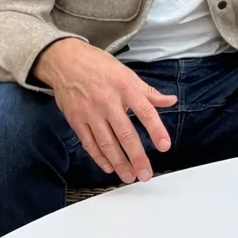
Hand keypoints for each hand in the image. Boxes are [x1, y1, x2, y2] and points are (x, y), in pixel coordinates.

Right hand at [34, 38, 176, 183]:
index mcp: (125, 87)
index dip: (156, 129)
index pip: (145, 111)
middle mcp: (108, 102)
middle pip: (125, 133)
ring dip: (119, 162)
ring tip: (129, 176)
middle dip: (137, 156)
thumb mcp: (128, 74)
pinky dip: (99, 158)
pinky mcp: (76, 121)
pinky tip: (109, 167)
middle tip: (145, 173)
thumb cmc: (100, 66)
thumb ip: (149, 92)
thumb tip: (171, 100)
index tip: (164, 146)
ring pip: (107, 143)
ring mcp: (91, 113)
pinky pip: (89, 144)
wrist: (67, 62)